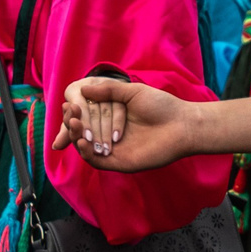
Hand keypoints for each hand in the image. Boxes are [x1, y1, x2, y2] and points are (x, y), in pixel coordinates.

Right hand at [54, 76, 195, 169]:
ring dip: (77, 137)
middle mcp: (109, 134)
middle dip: (73, 124)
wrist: (181, 125)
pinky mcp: (119, 163)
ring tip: (75, 124)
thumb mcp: (132, 92)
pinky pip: (97, 161)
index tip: (69, 104)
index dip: (75, 113)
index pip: (86, 117)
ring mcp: (113, 150)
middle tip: (71, 113)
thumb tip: (83, 89)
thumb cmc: (161, 106)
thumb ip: (109, 90)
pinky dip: (86, 153)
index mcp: (112, 118)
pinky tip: (82, 141)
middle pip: (83, 133)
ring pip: (86, 148)